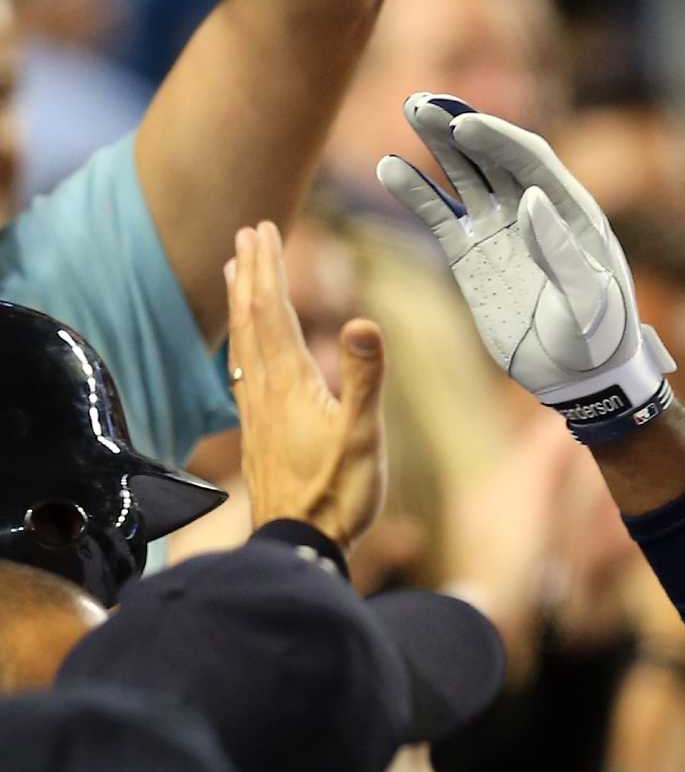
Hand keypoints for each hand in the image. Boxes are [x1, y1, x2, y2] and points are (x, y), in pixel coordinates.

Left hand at [228, 221, 386, 546]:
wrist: (300, 541)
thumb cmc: (339, 493)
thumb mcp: (364, 434)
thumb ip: (364, 376)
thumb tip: (362, 320)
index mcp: (290, 382)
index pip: (272, 311)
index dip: (267, 269)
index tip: (263, 230)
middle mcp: (264, 389)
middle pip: (251, 318)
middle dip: (249, 272)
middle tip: (248, 233)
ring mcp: (257, 410)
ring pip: (241, 342)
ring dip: (239, 302)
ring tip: (233, 271)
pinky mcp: (258, 430)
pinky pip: (242, 370)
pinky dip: (240, 341)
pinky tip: (243, 346)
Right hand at [376, 93, 677, 442]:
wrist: (578, 377)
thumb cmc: (598, 338)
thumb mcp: (589, 299)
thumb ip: (561, 251)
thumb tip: (530, 196)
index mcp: (571, 211)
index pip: (529, 158)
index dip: (496, 137)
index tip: (463, 124)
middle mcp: (534, 210)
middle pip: (492, 155)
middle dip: (459, 127)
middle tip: (421, 103)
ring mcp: (500, 230)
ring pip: (463, 175)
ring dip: (437, 145)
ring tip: (409, 112)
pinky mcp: (472, 255)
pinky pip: (438, 214)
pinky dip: (415, 192)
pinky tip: (390, 169)